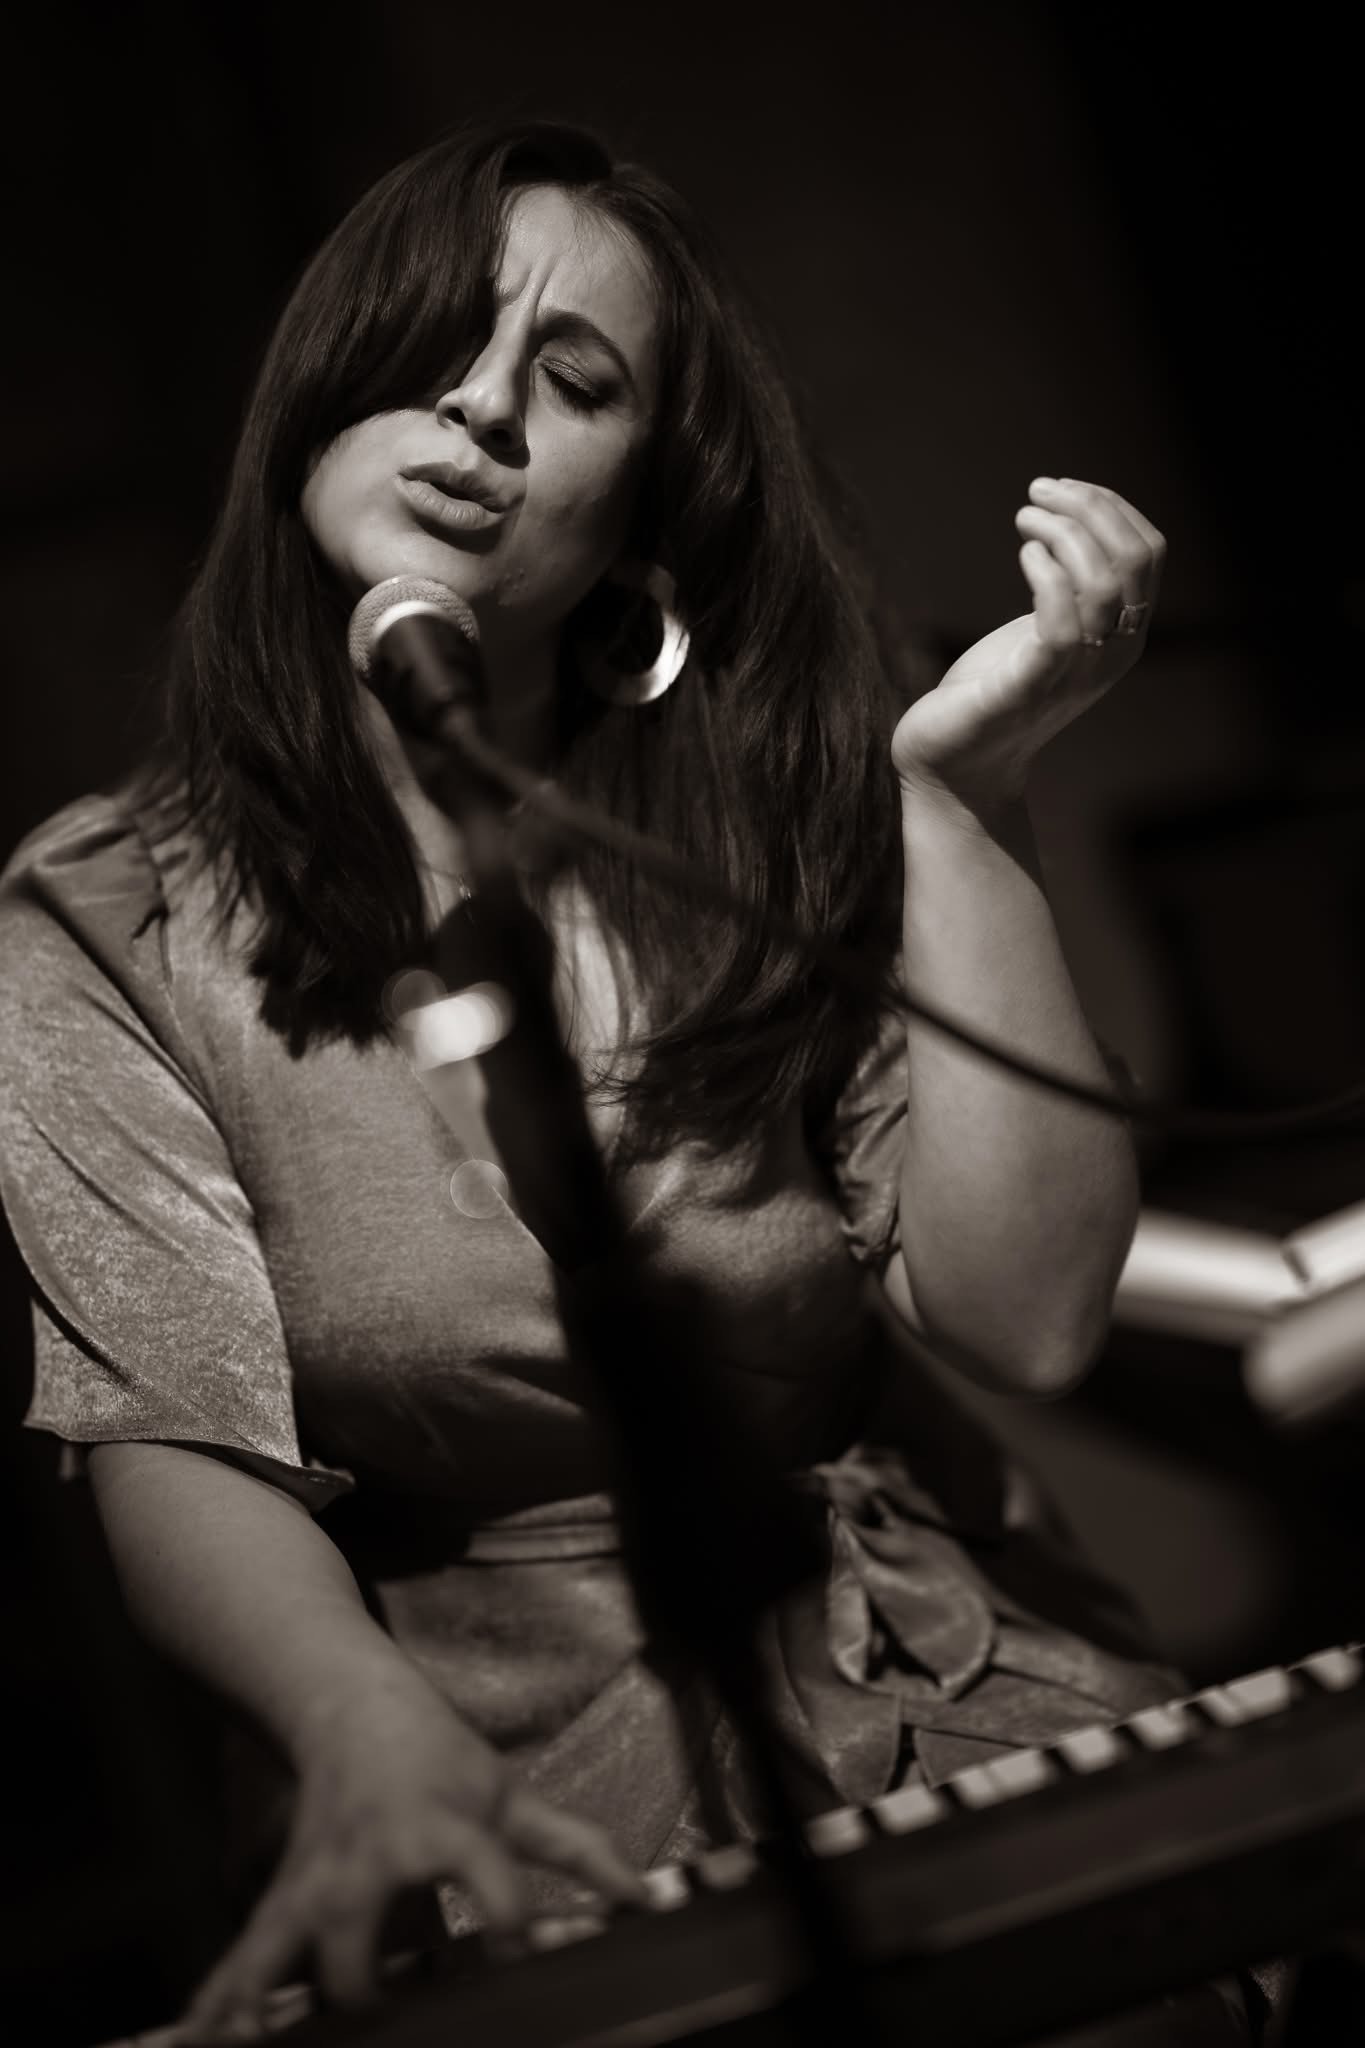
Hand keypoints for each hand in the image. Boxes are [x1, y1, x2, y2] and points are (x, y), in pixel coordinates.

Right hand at [176, 1679, 648, 2043]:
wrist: (352, 1713)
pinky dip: (218, 2001)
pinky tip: (198, 2040)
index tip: (516, 1953)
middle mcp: (372, 1867)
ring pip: (279, 1956)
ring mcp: (316, 1888)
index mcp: (444, 1834)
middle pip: (357, 1951)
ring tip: (250, 2045)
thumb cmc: (439, 1762)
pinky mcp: (280, 1901)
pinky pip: (242, 1957)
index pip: (486, 1882)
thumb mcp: (511, 1797)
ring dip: (259, 2008)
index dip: (507, 1920)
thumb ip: (578, 1850)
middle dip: (365, 1996)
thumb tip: (643, 1900)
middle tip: (386, 2033)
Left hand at [891, 477, 1164, 815]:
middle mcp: (1112, 655)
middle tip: (1038, 492)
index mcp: (1122, 635)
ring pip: (1104, 584)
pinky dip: (1046, 575)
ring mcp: (1076, 675)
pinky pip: (1062, 626)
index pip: (1149, 553)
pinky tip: (1024, 556)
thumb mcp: (1043, 630)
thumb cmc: (993, 690)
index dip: (1111, 506)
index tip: (1063, 489)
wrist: (955, 766)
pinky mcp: (1030, 690)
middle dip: (1089, 508)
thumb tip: (1067, 517)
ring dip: (1064, 532)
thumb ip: (1068, 588)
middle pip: (1133, 560)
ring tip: (1024, 517)